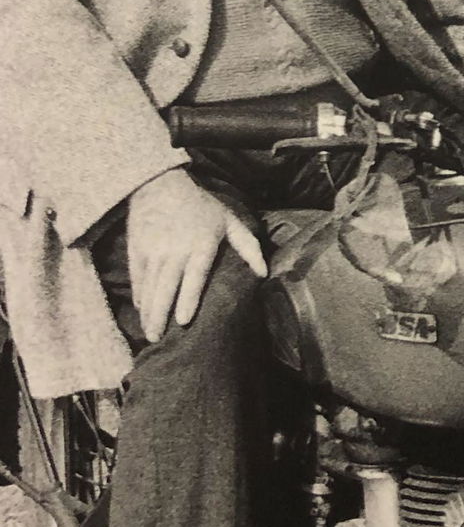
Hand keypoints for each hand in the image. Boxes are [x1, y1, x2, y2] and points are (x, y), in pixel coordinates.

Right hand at [125, 169, 267, 341]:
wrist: (161, 187)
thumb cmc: (202, 207)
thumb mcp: (229, 221)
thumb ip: (248, 246)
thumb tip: (264, 273)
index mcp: (201, 244)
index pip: (194, 276)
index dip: (188, 299)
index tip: (183, 321)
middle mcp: (175, 250)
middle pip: (166, 288)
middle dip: (160, 315)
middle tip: (158, 339)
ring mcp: (153, 251)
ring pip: (149, 287)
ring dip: (148, 312)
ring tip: (150, 333)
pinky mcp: (137, 251)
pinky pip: (137, 279)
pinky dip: (139, 296)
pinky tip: (142, 311)